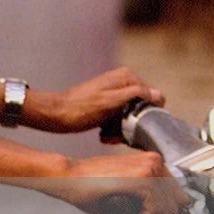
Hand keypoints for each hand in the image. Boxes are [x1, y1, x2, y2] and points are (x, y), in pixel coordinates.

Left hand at [31, 67, 164, 133]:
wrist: (56, 115)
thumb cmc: (81, 108)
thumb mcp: (111, 101)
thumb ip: (135, 94)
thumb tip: (158, 94)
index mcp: (127, 77)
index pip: (154, 95)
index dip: (149, 112)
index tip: (138, 125)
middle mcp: (123, 82)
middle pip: (142, 107)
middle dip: (134, 124)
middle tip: (119, 134)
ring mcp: (115, 94)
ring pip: (131, 116)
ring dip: (122, 130)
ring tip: (108, 136)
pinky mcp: (108, 106)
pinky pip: (119, 120)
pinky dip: (114, 130)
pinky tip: (104, 135)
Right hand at [44, 151, 187, 213]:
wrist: (67, 177)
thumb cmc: (88, 185)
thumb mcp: (124, 198)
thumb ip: (148, 210)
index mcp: (154, 162)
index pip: (176, 197)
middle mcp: (156, 162)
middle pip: (176, 205)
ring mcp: (151, 169)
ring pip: (168, 211)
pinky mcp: (143, 179)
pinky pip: (155, 211)